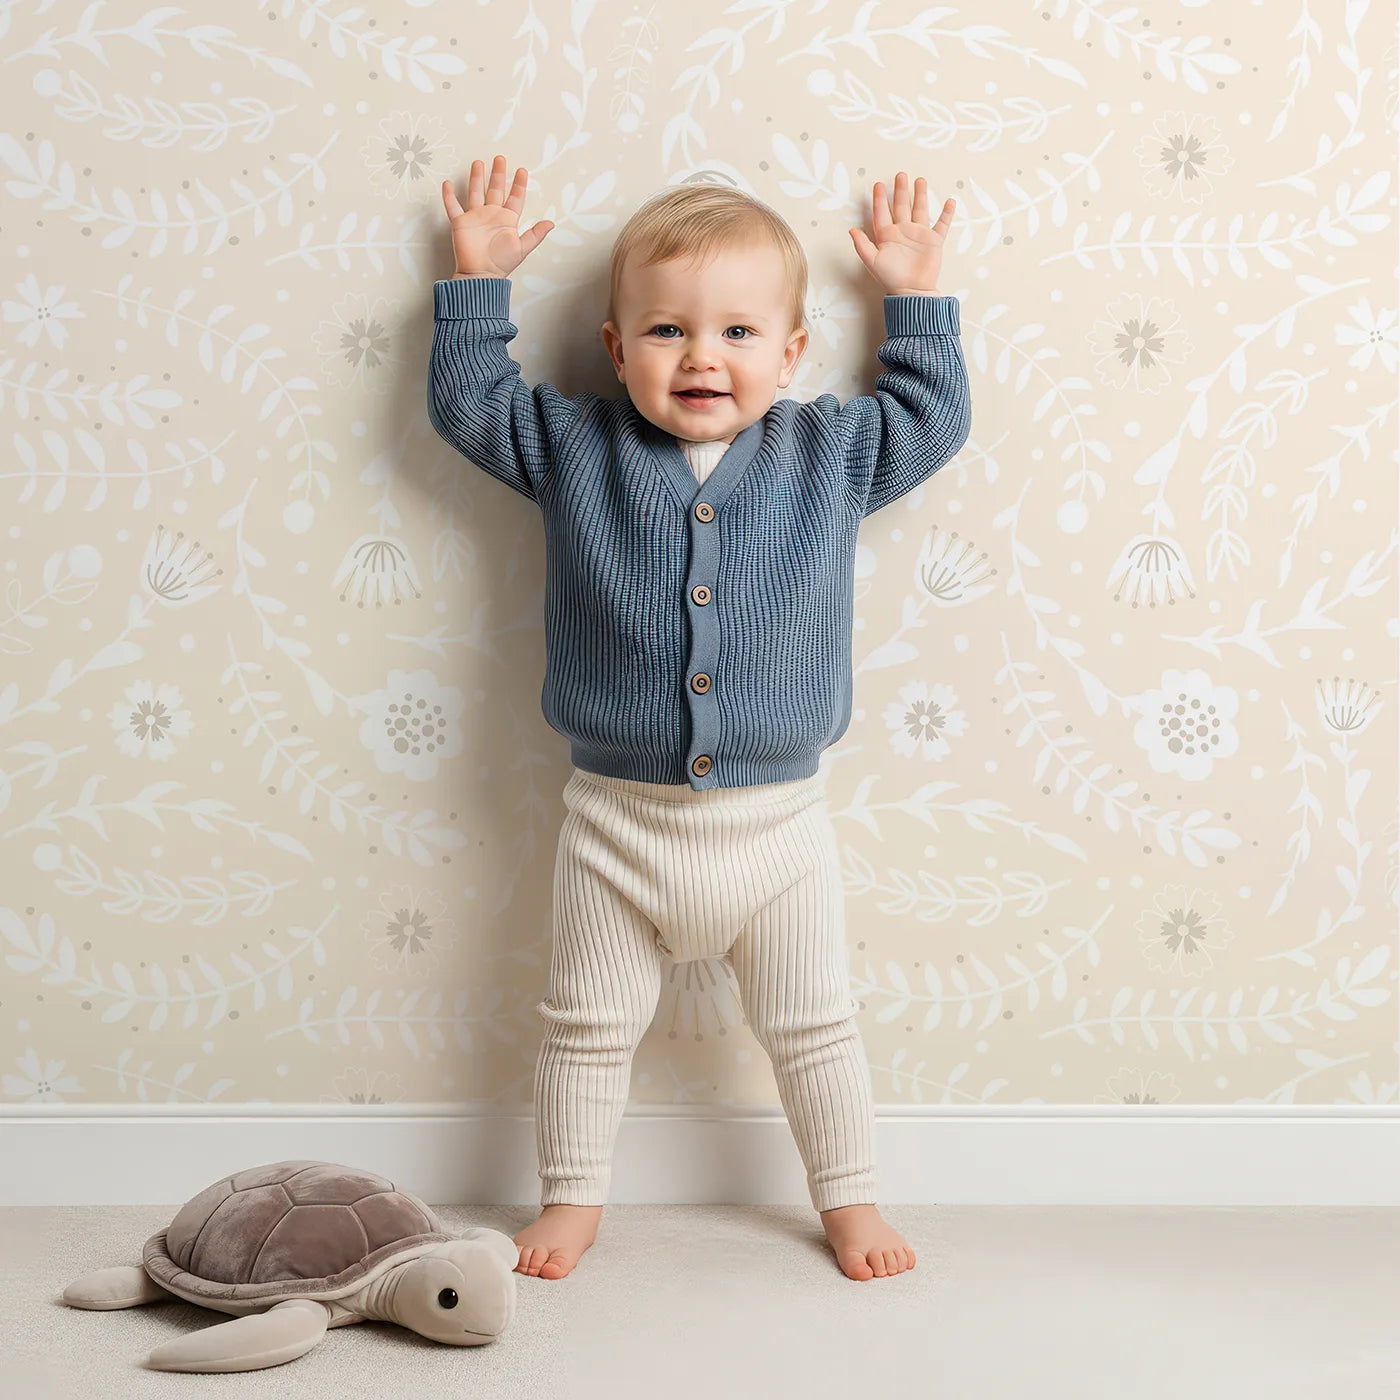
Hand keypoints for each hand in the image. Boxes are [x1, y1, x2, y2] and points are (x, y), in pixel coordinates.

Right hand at [441, 155, 553, 277]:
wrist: (480, 275)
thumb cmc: (501, 264)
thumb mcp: (522, 248)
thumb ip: (536, 235)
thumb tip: (552, 223)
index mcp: (507, 220)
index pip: (515, 198)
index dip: (519, 184)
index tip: (522, 171)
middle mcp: (491, 215)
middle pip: (495, 189)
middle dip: (498, 174)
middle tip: (500, 158)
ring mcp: (476, 218)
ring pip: (475, 192)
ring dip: (476, 178)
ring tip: (478, 163)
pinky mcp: (461, 223)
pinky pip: (453, 206)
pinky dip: (449, 196)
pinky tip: (447, 184)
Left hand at [849, 173, 954, 293]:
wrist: (912, 291)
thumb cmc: (891, 278)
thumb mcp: (872, 262)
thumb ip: (862, 246)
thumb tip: (851, 230)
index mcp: (887, 236)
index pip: (882, 213)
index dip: (879, 199)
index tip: (878, 185)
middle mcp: (903, 232)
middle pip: (901, 206)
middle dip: (901, 190)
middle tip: (900, 175)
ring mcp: (919, 235)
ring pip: (920, 210)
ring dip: (920, 195)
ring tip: (920, 180)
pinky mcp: (934, 242)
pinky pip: (941, 225)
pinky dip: (946, 214)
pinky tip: (949, 202)